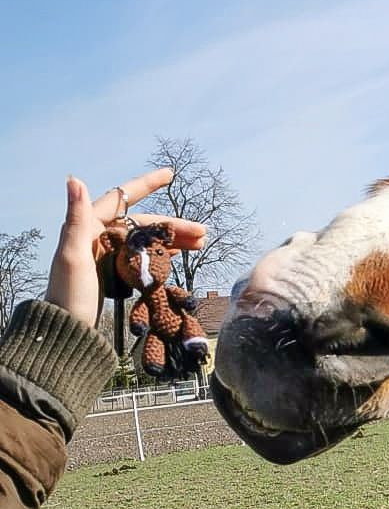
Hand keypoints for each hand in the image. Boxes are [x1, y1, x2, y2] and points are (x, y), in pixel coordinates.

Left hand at [45, 168, 207, 328]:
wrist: (67, 334)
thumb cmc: (69, 296)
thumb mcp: (73, 256)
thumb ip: (77, 218)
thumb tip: (74, 179)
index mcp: (87, 227)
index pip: (121, 198)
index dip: (146, 185)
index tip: (170, 175)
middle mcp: (96, 237)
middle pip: (140, 223)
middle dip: (171, 225)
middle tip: (201, 233)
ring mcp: (105, 256)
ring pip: (143, 240)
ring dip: (170, 240)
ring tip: (198, 245)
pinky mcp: (112, 273)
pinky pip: (141, 257)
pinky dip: (160, 255)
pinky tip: (177, 257)